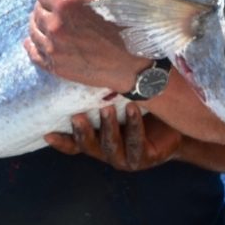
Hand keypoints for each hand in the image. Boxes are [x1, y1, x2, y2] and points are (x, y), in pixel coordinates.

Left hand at [25, 0, 146, 91]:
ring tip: (52, 27)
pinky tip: (37, 42)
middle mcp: (55, 24)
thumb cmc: (122, 24)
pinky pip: (33, 53)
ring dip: (40, 26)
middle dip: (46, 9)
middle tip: (60, 13)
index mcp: (66, 3)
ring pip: (33, 31)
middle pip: (37, 11)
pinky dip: (33, 45)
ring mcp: (53, 47)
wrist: (131, 62)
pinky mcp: (54, 65)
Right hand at [45, 104, 181, 170]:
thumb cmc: (145, 112)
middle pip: (88, 146)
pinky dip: (134, 124)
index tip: (47, 133)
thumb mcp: (122, 103)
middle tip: (77, 116)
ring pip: (110, 145)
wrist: (177, 130)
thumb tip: (86, 66)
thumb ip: (104, 96)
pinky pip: (136, 142)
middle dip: (83, 131)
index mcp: (98, 140)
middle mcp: (108, 151)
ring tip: (107, 108)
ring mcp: (125, 158)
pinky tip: (134, 109)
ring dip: (108, 127)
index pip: (75, 144)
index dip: (61, 142)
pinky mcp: (145, 158)